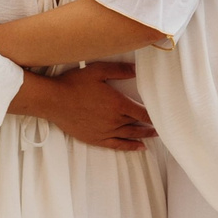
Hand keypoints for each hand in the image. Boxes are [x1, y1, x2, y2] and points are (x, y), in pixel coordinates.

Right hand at [23, 61, 156, 151]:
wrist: (53, 101)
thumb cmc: (74, 83)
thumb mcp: (97, 70)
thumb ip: (119, 70)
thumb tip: (136, 70)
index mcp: (118, 103)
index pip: (143, 112)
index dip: (154, 115)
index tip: (164, 115)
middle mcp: (115, 120)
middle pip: (139, 125)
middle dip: (152, 126)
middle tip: (163, 126)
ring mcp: (105, 131)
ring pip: (130, 136)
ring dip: (144, 136)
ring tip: (154, 135)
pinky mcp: (96, 139)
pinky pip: (117, 145)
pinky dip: (130, 147)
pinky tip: (140, 148)